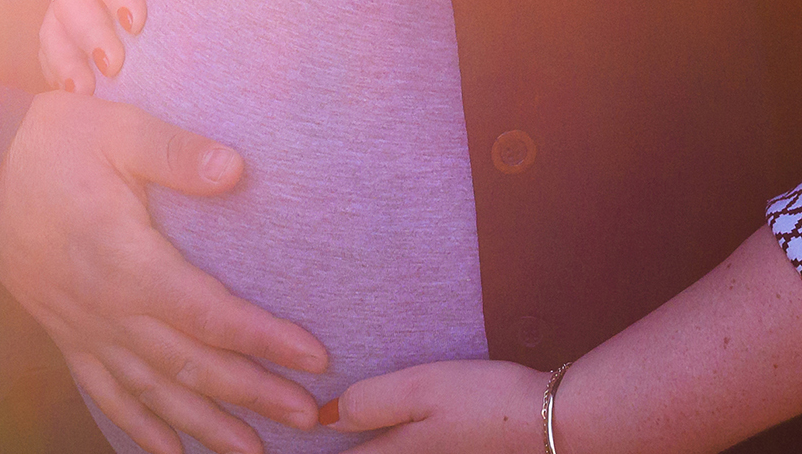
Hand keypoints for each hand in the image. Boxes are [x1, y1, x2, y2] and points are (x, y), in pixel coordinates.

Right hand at [0, 90, 327, 453]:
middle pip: (191, 366)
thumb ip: (177, 152)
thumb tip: (238, 168)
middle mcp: (107, 308)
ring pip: (154, 393)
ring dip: (207, 427)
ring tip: (254, 453)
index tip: (313, 358)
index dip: (263, 339)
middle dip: (253, 394)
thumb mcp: (118, 129)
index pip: (208, 313)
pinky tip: (170, 453)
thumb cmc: (51, 140)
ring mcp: (82, 328)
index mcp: (126, 260)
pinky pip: (106, 394)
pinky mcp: (63, 333)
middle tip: (308, 419)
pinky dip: (140, 428)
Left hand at [319, 359, 546, 452]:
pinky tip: (388, 424)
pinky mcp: (451, 452)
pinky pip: (405, 450)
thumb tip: (324, 418)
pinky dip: (387, 440)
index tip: (289, 441)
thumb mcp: (421, 389)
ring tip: (345, 425)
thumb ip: (371, 403)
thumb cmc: (483, 401)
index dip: (317, 451)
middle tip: (306, 427)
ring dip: (366, 444)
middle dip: (343, 446)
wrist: (548, 422)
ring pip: (386, 452)